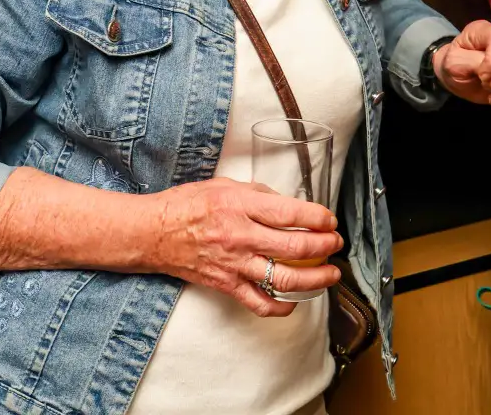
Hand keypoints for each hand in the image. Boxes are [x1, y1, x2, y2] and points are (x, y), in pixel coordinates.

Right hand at [152, 178, 342, 316]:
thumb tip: (287, 206)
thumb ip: (258, 194)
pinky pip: (260, 303)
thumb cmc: (187, 204)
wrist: (155, 232)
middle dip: (323, 245)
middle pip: (294, 246)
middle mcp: (240, 236)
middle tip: (335, 242)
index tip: (329, 219)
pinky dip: (282, 306)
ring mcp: (235, 264)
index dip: (317, 217)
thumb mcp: (225, 185)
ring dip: (315, 278)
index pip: (289, 212)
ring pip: (284, 277)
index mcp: (240, 206)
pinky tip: (296, 299)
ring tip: (331, 273)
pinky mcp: (227, 285)